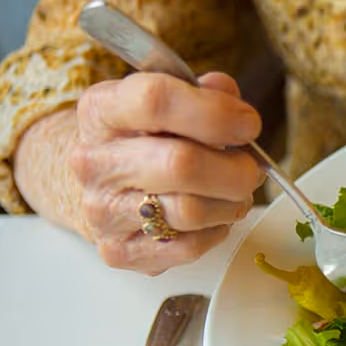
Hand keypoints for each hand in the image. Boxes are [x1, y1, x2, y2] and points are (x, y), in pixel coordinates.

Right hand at [65, 72, 263, 274]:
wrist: (105, 185)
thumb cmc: (149, 139)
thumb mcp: (172, 100)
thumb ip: (206, 93)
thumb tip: (230, 99)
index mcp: (101, 111)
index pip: (155, 100)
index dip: (215, 113)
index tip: (248, 124)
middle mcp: (94, 162)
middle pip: (180, 164)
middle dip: (234, 168)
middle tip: (251, 169)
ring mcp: (102, 211)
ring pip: (191, 211)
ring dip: (230, 204)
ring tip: (233, 193)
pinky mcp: (119, 251)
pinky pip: (189, 247)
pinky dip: (215, 232)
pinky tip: (212, 217)